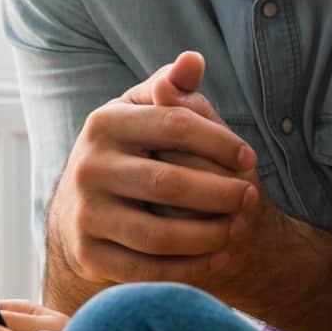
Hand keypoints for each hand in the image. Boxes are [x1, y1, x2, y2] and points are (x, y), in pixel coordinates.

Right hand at [51, 52, 260, 290]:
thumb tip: (192, 60)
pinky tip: (217, 258)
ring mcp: (84, 213)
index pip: (175, 125)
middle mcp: (87, 166)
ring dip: (209, 236)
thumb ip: (171, 88)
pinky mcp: (87, 254)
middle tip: (251, 198)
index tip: (249, 158)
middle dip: (221, 193)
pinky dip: (189, 268)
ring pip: (159, 234)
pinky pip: (147, 270)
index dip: (220, 142)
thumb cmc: (129, 154)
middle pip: (169, 183)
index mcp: (104, 122)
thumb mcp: (142, 114)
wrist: (79, 212)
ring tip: (237, 229)